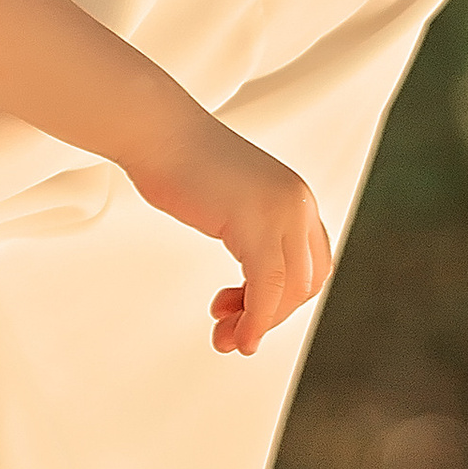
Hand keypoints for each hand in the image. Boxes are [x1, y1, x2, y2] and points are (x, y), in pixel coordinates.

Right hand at [137, 127, 333, 356]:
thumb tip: (253, 276)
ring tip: (227, 337)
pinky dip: (256, 321)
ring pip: (290, 291)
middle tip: (235, 330)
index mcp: (295, 196)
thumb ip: (251, 228)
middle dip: (272, 315)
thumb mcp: (232, 199)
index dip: (283, 297)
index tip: (247, 310)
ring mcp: (282, 212)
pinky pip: (268, 290)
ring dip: (259, 323)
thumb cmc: (179, 160)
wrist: (157, 132)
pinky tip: (239, 337)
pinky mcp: (257, 224)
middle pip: (306, 282)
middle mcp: (298, 202)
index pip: (310, 263)